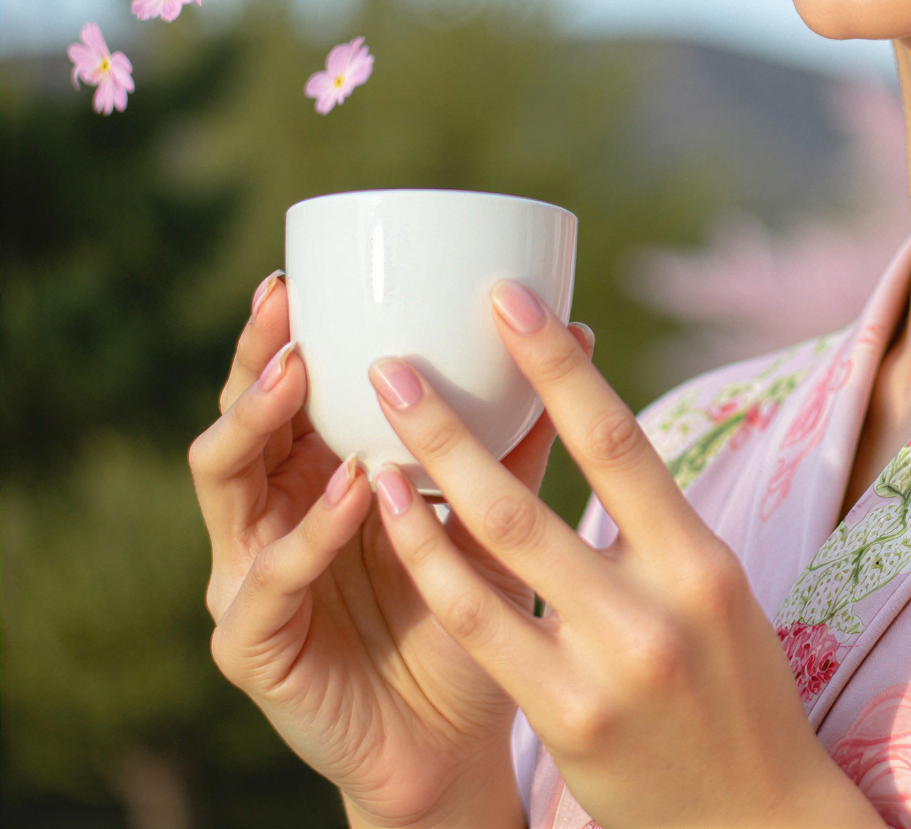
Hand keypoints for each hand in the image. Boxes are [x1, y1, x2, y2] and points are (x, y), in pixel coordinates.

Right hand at [189, 272, 590, 828]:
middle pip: (238, 422)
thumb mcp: (494, 518)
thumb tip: (581, 335)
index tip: (298, 272)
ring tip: (300, 377)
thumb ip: (517, 439)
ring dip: (261, 426)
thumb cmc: (473, 620)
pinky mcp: (252, 646)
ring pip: (226, 486)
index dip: (280, 333)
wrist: (454, 743)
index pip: (280, 391)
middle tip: (283, 308)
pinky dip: (308, 535)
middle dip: (253, 360)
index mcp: (312, 477)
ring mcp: (247, 579)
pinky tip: (353, 492)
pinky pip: (268, 582)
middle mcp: (268, 518)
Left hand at [364, 280, 882, 828]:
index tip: (508, 301)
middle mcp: (660, 604)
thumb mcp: (717, 599)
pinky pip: (481, 628)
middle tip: (395, 357)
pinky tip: (388, 520)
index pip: (620, 442)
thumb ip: (655, 532)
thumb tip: (595, 443)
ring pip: (496, 556)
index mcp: (703, 560)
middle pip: (540, 492)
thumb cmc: (736, 696)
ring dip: (425, 481)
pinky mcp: (568, 721)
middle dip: (457, 419)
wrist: (755, 819)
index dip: (557, 367)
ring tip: (371, 429)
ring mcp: (609, 666)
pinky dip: (430, 565)